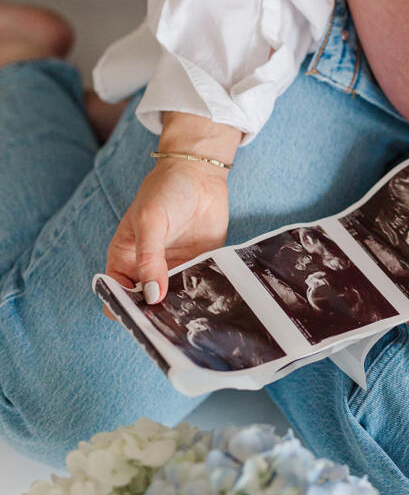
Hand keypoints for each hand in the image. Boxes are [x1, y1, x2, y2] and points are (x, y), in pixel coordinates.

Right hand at [102, 159, 229, 318]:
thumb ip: (149, 259)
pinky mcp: (198, 264)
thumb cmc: (164, 190)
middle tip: (169, 321)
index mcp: (124, 259)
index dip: (123, 308)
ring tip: (189, 315)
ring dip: (180, 307)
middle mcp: (147, 269)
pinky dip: (201, 294)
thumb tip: (152, 296)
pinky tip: (208, 300)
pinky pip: (198, 286)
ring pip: (173, 300)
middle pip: (145, 304)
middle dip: (155, 314)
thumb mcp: (149, 221)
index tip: (139, 317)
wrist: (199, 173)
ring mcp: (173, 268)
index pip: (115, 294)